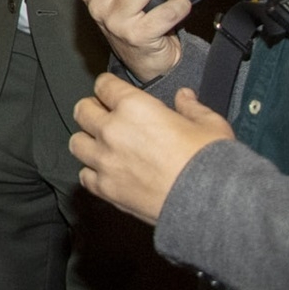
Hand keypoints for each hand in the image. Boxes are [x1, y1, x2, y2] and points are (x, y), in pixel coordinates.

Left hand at [70, 74, 232, 223]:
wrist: (210, 204)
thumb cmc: (211, 162)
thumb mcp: (210, 125)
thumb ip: (192, 107)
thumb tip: (184, 97)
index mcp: (134, 107)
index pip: (104, 85)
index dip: (109, 87)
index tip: (114, 93)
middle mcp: (112, 131)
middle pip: (82, 110)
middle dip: (93, 110)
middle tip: (105, 117)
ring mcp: (105, 161)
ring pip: (77, 142)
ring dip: (88, 141)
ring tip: (103, 145)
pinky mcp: (106, 189)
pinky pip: (84, 175)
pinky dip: (93, 173)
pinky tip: (108, 173)